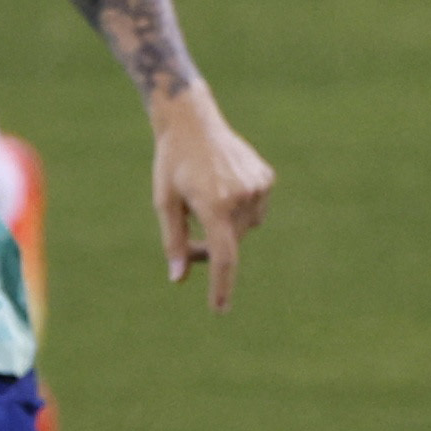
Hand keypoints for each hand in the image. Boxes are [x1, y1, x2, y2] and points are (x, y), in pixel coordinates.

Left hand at [149, 87, 273, 306]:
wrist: (192, 121)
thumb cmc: (171, 162)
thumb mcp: (164, 202)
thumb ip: (174, 241)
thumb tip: (178, 278)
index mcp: (213, 204)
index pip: (223, 256)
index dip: (222, 286)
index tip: (219, 309)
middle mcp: (241, 197)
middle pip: (231, 242)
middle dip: (211, 247)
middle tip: (188, 239)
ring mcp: (258, 186)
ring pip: (246, 227)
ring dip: (228, 226)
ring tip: (207, 200)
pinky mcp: (266, 178)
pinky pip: (256, 208)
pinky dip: (241, 208)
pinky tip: (224, 186)